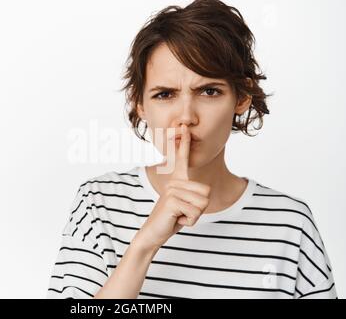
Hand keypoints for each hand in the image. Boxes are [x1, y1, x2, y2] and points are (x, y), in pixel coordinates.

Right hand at [133, 124, 210, 250]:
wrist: (153, 233)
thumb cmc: (171, 219)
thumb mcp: (185, 206)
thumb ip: (194, 197)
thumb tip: (205, 192)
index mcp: (177, 181)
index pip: (181, 158)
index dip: (184, 143)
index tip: (183, 127)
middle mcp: (175, 182)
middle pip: (206, 192)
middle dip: (200, 208)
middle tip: (183, 212)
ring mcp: (173, 190)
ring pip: (203, 203)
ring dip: (194, 216)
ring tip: (179, 215)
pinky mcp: (172, 200)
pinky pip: (195, 213)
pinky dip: (189, 222)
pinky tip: (176, 220)